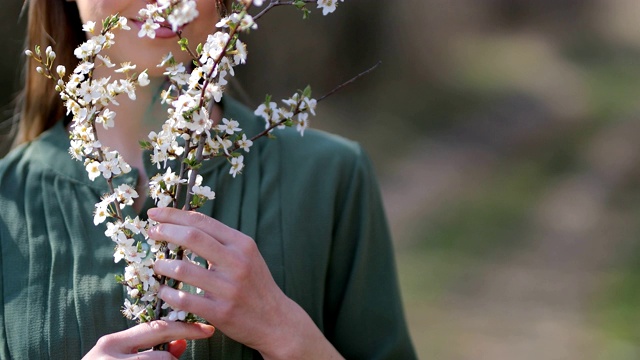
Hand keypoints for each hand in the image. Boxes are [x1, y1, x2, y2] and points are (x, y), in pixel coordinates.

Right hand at [83, 320, 213, 358]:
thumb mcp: (119, 358)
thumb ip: (147, 350)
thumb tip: (180, 343)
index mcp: (111, 344)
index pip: (155, 330)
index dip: (184, 328)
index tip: (207, 329)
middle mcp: (111, 358)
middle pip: (162, 356)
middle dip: (184, 346)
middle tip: (205, 336)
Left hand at [147, 208, 342, 359]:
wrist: (276, 320)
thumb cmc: (255, 285)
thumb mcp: (247, 256)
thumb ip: (221, 242)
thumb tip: (185, 226)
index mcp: (242, 244)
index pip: (203, 222)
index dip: (174, 215)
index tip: (155, 214)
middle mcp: (237, 262)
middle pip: (192, 237)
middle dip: (165, 232)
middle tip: (151, 233)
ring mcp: (229, 288)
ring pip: (184, 269)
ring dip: (163, 265)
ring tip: (157, 265)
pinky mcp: (221, 312)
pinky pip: (184, 300)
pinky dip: (168, 294)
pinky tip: (163, 291)